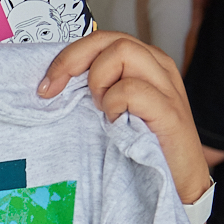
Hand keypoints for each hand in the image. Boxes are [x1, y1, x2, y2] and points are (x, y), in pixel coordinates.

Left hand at [38, 31, 210, 215]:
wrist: (176, 184)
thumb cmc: (141, 148)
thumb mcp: (113, 111)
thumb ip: (95, 90)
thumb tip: (53, 84)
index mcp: (143, 63)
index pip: (102, 39)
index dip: (68, 56)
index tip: (46, 86)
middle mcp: (158, 67)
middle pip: (109, 39)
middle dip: (72, 61)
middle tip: (57, 92)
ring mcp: (167, 87)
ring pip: (123, 52)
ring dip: (99, 81)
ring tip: (100, 110)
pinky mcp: (170, 111)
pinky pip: (132, 89)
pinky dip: (115, 104)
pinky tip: (115, 123)